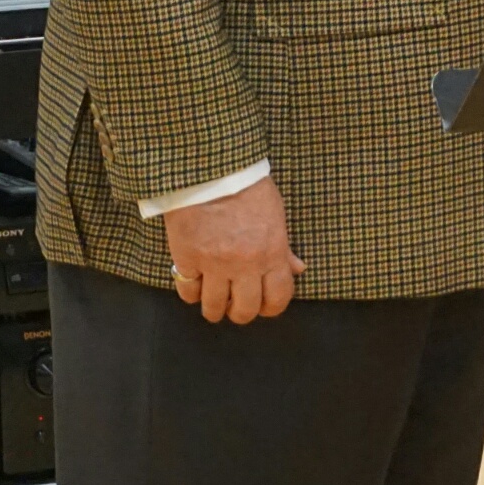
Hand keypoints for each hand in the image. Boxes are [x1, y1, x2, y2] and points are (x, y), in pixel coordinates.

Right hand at [161, 176, 305, 323]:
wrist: (210, 171)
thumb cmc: (248, 188)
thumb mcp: (275, 215)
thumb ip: (284, 248)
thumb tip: (297, 269)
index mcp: (271, 254)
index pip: (278, 298)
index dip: (271, 308)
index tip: (264, 306)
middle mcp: (244, 266)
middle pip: (244, 311)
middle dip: (241, 313)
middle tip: (236, 306)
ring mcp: (214, 265)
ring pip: (214, 307)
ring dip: (215, 309)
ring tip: (213, 301)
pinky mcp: (186, 259)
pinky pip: (188, 291)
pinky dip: (191, 292)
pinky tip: (194, 283)